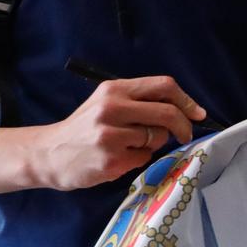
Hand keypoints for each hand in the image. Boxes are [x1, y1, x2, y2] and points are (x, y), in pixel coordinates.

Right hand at [31, 76, 203, 190]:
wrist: (48, 154)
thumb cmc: (84, 129)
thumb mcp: (106, 104)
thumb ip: (139, 102)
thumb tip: (184, 110)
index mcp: (114, 89)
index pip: (163, 86)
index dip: (187, 101)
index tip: (198, 114)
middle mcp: (112, 108)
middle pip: (167, 112)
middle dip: (183, 126)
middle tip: (184, 136)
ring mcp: (110, 134)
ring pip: (157, 138)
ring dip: (152, 144)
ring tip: (129, 145)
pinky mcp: (110, 159)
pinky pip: (143, 158)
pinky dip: (138, 159)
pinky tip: (119, 158)